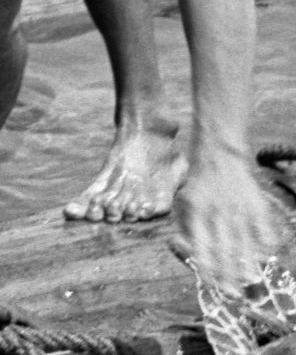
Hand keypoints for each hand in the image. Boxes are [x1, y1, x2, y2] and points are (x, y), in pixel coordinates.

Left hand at [172, 153, 289, 295]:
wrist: (218, 154)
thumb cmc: (197, 186)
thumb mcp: (181, 202)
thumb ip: (183, 227)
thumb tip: (182, 249)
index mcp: (196, 210)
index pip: (202, 245)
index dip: (207, 266)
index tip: (210, 282)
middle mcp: (219, 211)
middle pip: (225, 249)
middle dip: (228, 274)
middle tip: (232, 293)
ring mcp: (240, 209)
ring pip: (246, 244)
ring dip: (247, 265)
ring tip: (248, 281)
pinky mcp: (257, 206)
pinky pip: (265, 231)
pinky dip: (266, 246)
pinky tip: (264, 257)